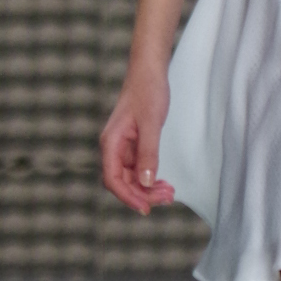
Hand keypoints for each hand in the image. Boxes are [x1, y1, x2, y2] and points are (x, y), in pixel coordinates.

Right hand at [100, 60, 175, 212]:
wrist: (149, 72)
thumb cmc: (147, 92)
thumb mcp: (151, 123)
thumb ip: (148, 153)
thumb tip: (146, 182)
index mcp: (111, 143)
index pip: (113, 179)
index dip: (128, 197)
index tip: (146, 208)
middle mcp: (113, 147)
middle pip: (122, 182)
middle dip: (143, 194)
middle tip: (167, 198)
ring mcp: (122, 147)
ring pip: (131, 178)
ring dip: (147, 189)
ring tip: (169, 193)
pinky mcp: (132, 145)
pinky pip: (138, 169)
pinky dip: (150, 178)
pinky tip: (163, 183)